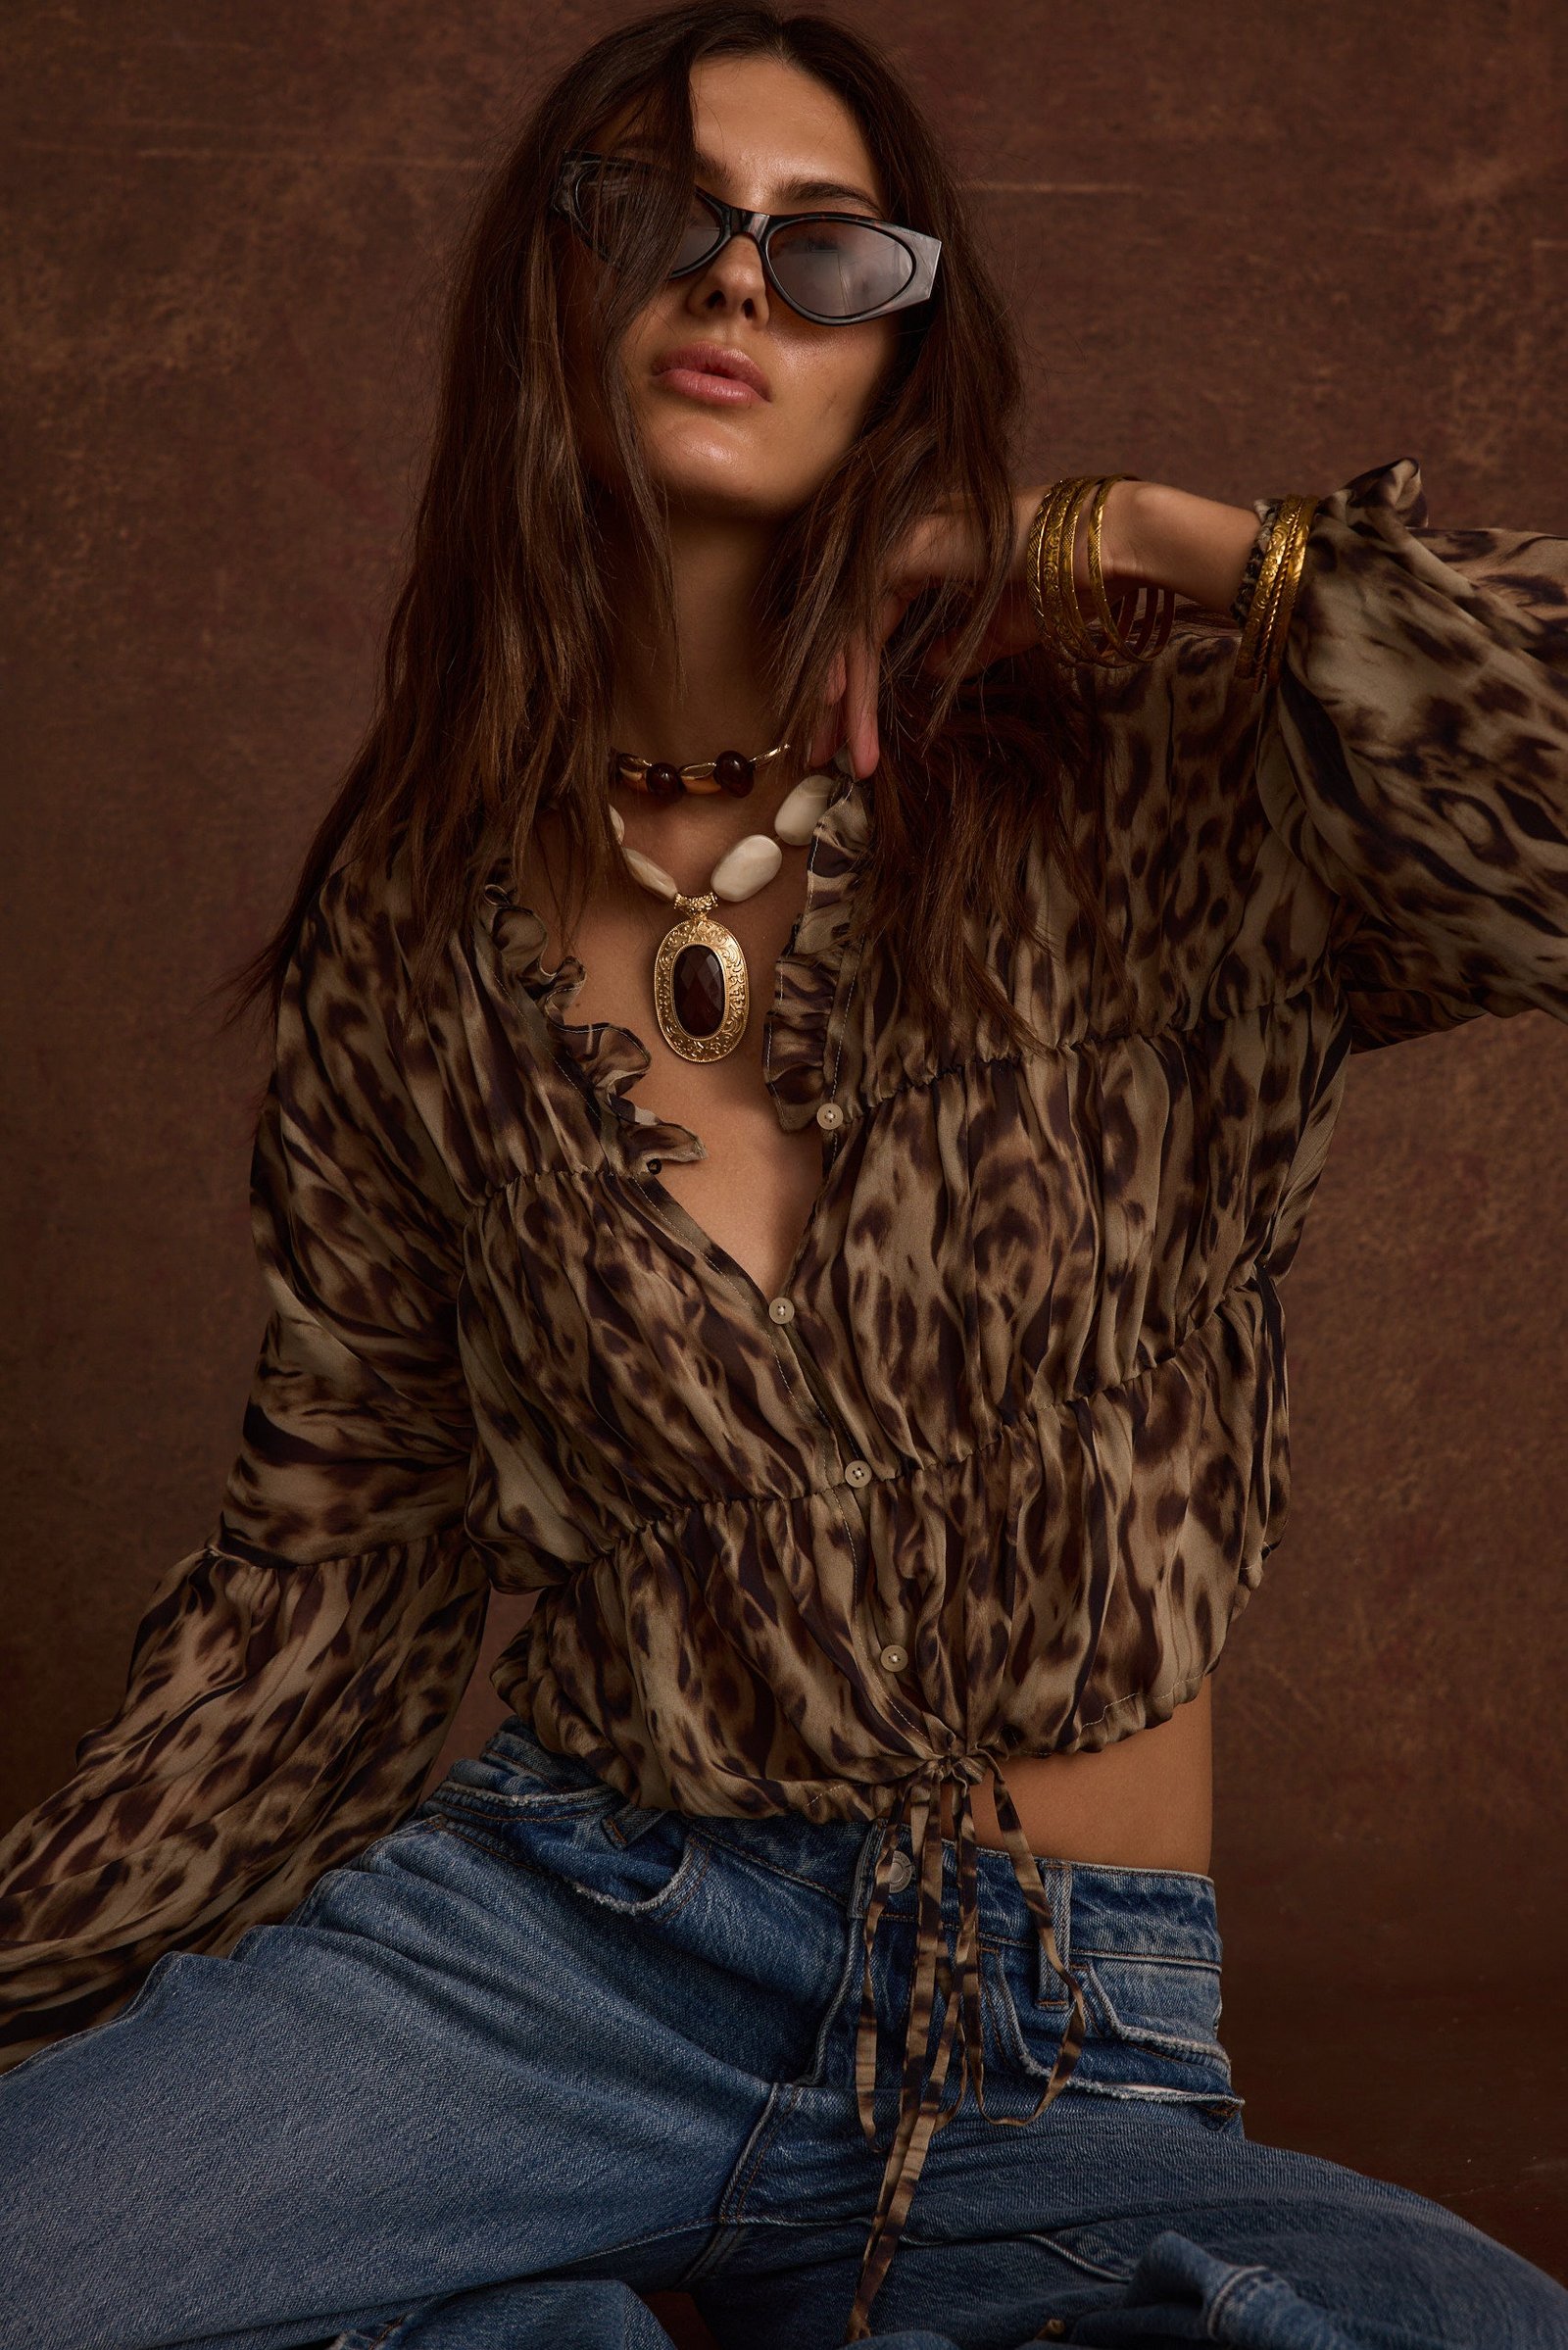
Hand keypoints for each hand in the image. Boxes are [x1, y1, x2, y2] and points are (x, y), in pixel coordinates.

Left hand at [807, 480, 1143, 775]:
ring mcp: (897, 541)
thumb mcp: (997, 631)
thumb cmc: (1061, 585)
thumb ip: (958, 649)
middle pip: (847, 634)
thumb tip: (927, 667)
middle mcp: (901, 545)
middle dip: (831, 701)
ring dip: (839, 697)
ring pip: (848, 632)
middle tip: (817, 756)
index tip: (846, 743)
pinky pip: (858, 616)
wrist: (1101, 556)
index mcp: (921, 558)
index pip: (868, 629)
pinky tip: (835, 702)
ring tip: (831, 752)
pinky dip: (845, 662)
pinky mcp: (900, 548)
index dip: (854, 688)